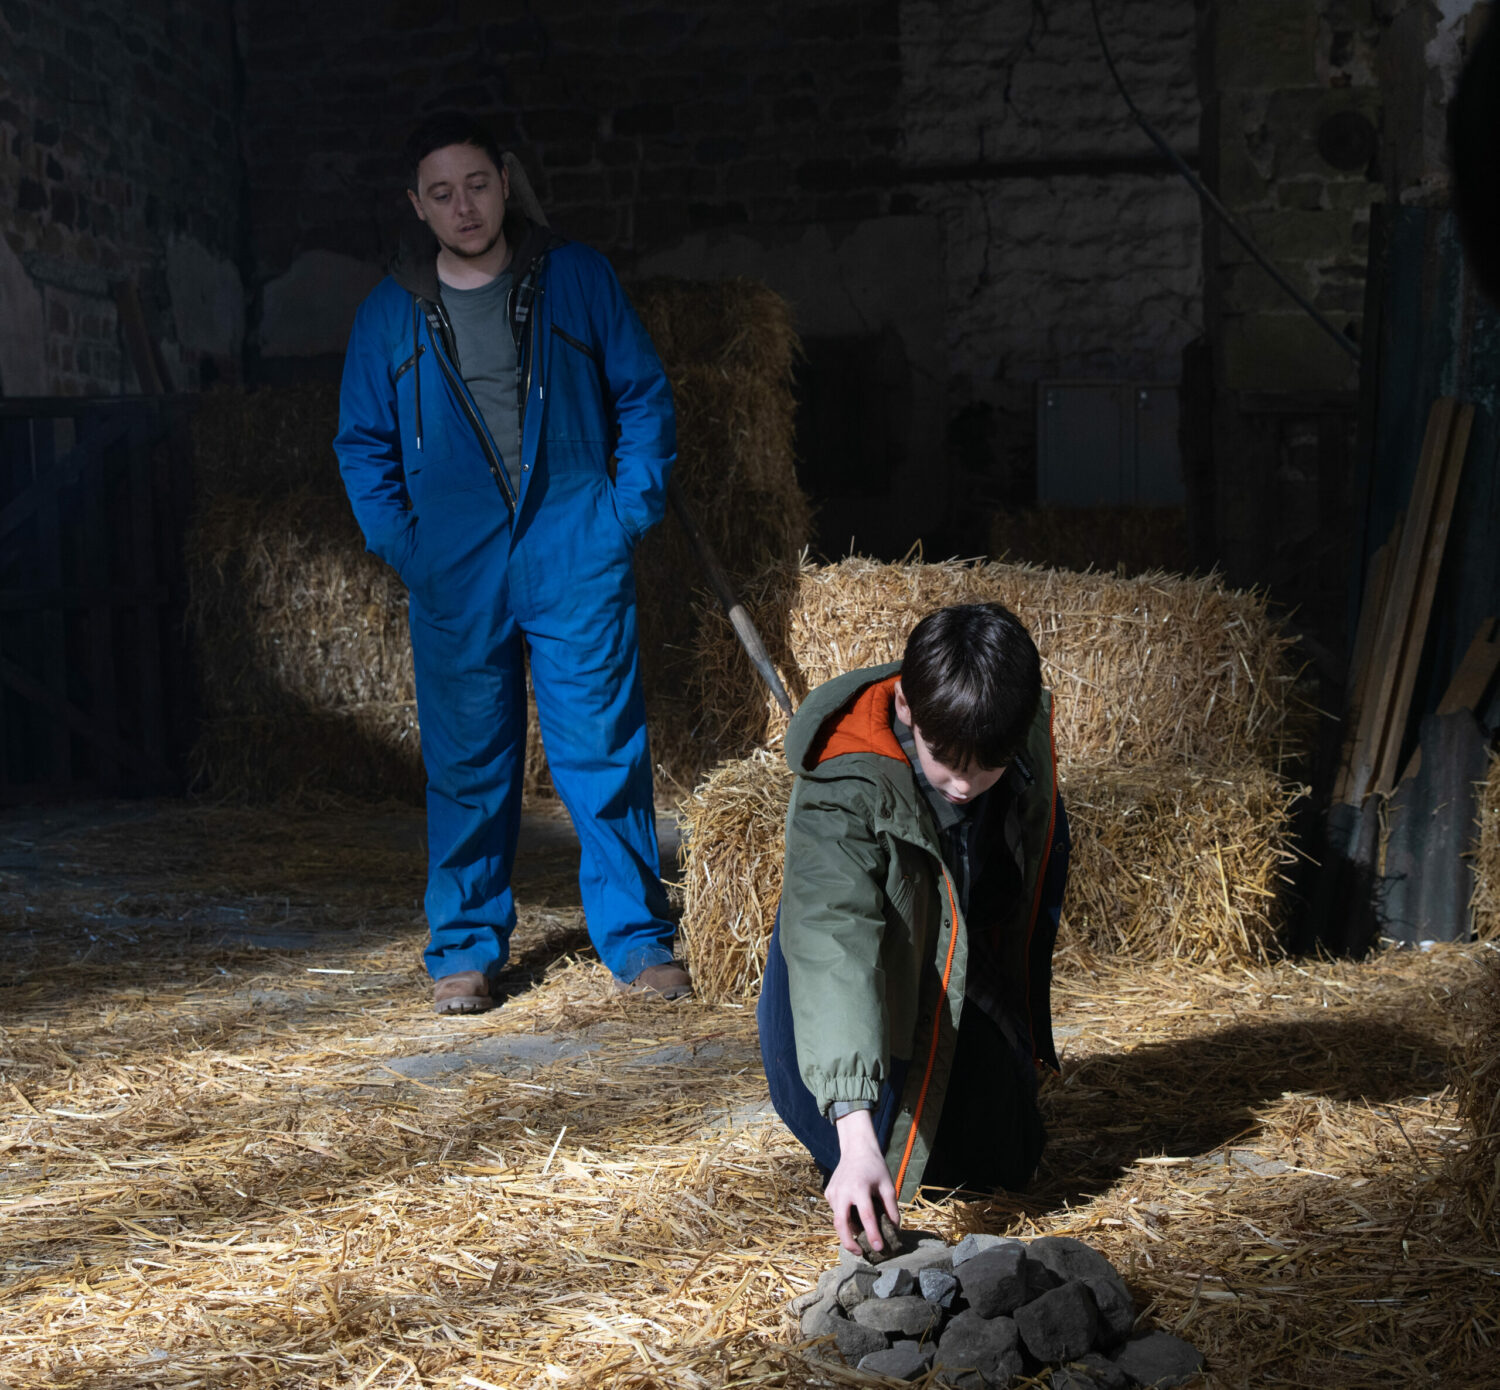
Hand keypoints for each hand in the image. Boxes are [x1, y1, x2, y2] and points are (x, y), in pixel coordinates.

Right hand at [826, 1109, 899, 1254]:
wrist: (857, 1149)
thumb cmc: (875, 1167)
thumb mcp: (888, 1185)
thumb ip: (891, 1208)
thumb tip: (894, 1230)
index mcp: (859, 1188)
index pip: (866, 1217)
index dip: (873, 1234)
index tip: (879, 1248)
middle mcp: (843, 1191)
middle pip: (841, 1224)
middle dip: (849, 1242)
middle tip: (860, 1253)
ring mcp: (833, 1192)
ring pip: (837, 1219)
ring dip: (848, 1231)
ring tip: (860, 1237)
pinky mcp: (828, 1192)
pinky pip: (836, 1211)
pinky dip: (845, 1218)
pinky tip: (854, 1214)